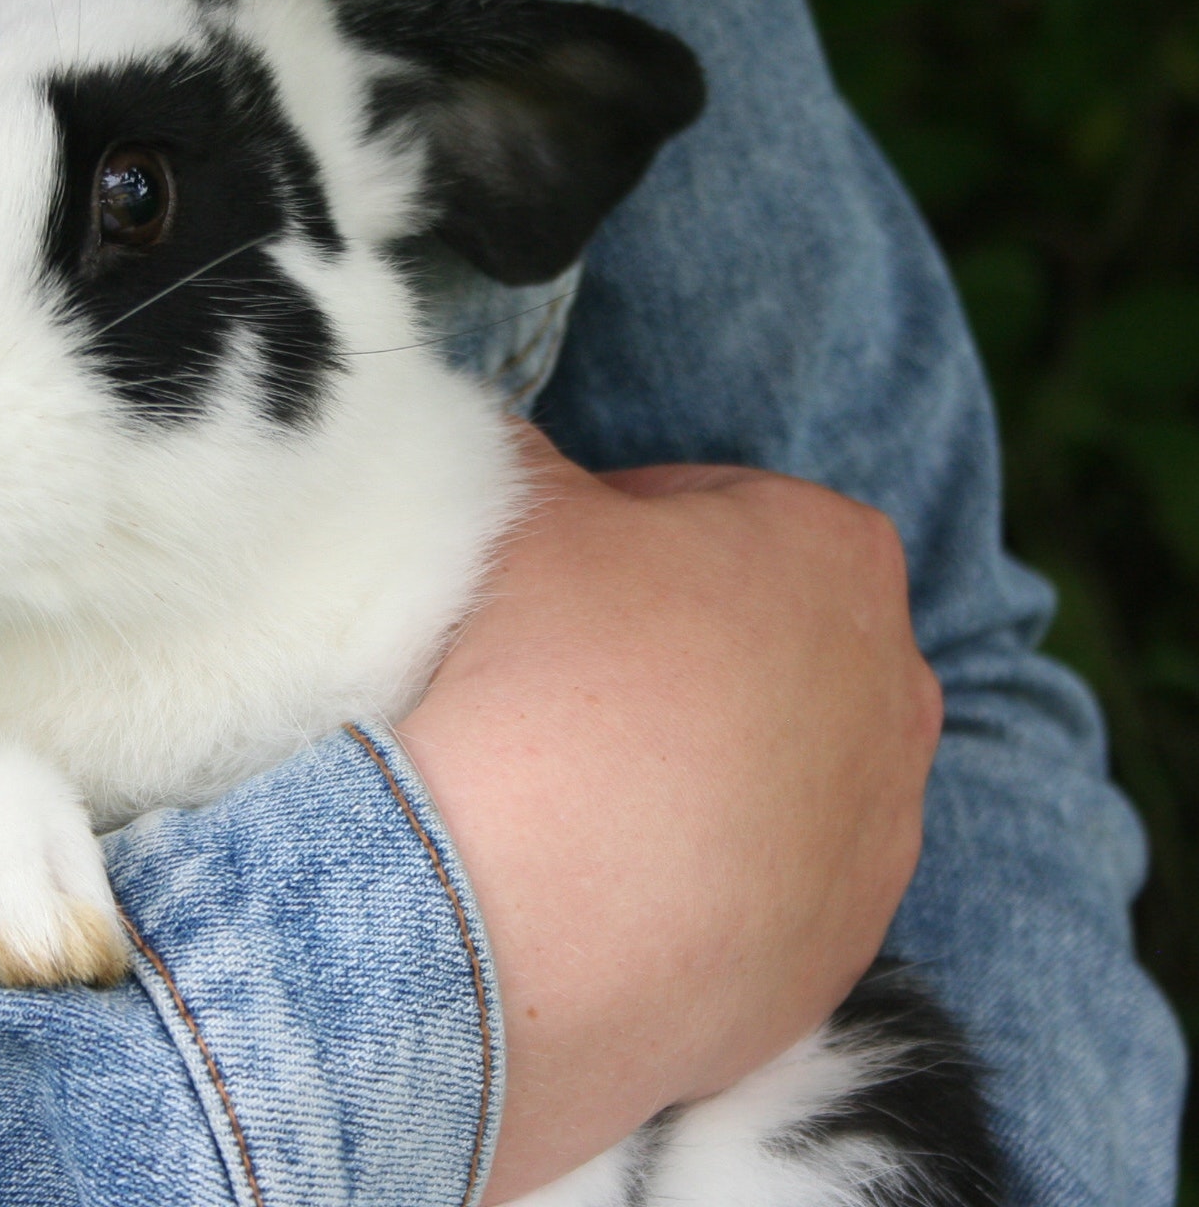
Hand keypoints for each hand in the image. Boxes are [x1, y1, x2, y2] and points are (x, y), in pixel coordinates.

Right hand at [396, 424, 940, 1202]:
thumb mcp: (520, 506)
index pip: (727, 507)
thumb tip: (514, 443)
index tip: (563, 557)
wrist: (505, 909)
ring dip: (700, 761)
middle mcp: (894, 691)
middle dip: (685, 640)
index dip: (632, 520)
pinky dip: (701, 872)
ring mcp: (876, 838)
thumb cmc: (538, 671)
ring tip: (582, 778)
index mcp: (836, 553)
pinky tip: (604, 872)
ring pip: (779, 768)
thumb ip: (532, 451)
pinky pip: (766, 887)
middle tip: (568, 662)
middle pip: (770, 637)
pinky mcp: (835, 957)